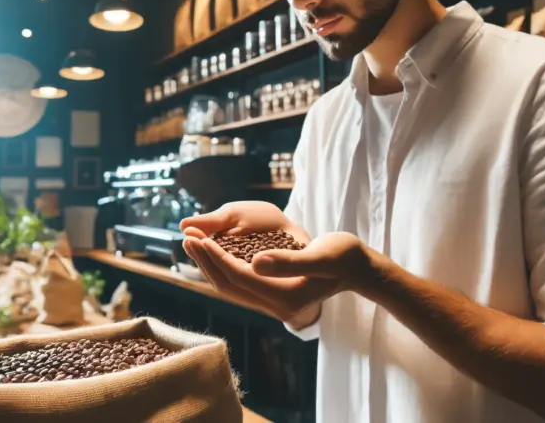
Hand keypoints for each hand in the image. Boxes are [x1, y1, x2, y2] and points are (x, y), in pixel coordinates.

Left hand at [180, 202, 368, 324]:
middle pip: (231, 286)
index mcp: (287, 298)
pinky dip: (223, 268)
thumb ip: (288, 261)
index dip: (217, 257)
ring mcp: (277, 306)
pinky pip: (241, 285)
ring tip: (192, 242)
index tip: (199, 236)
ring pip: (233, 287)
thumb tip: (254, 263)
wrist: (359, 268)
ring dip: (211, 265)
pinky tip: (212, 252)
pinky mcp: (275, 298)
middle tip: (186, 237)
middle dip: (206, 261)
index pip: (241, 278)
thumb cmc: (344, 256)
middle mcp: (279, 308)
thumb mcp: (321, 255)